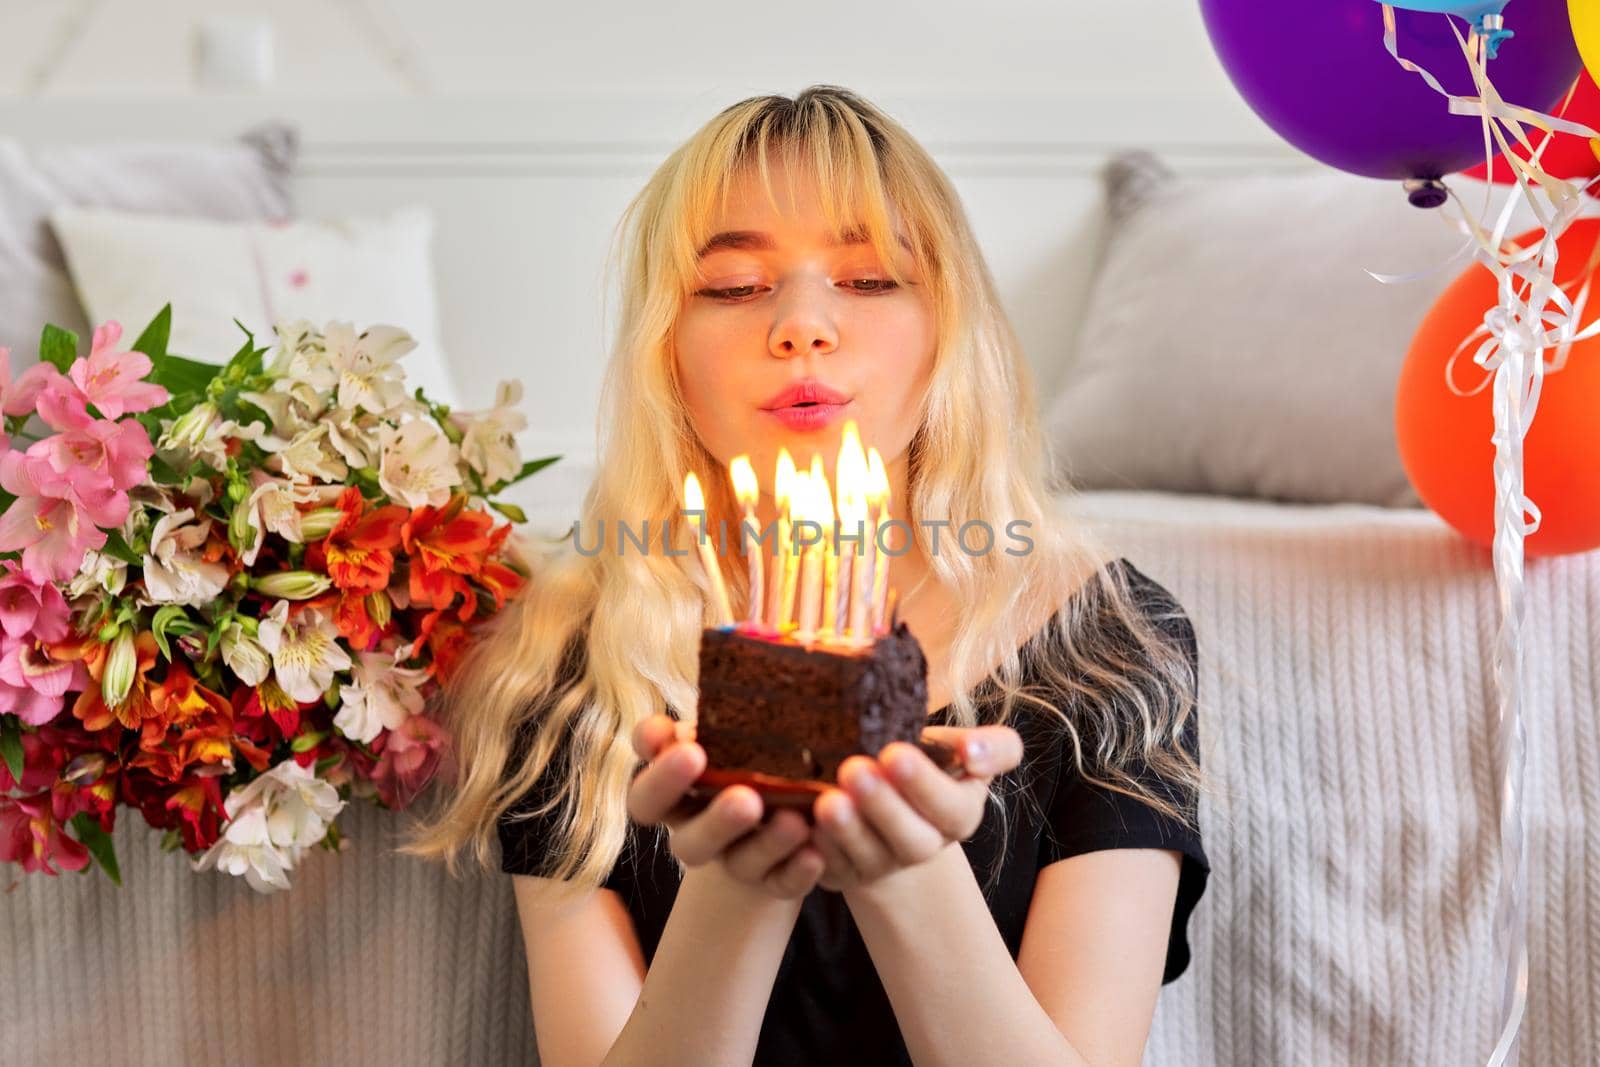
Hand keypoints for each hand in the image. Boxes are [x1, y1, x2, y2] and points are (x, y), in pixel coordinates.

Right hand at [626, 713, 825, 899]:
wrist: (782, 794)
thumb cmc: (740, 744)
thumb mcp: (720, 728)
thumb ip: (703, 721)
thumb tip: (676, 714)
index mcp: (673, 795)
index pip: (646, 797)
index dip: (662, 778)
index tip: (691, 751)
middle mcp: (696, 833)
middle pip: (688, 844)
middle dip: (716, 822)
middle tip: (744, 799)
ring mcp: (735, 860)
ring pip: (738, 863)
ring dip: (765, 845)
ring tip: (794, 821)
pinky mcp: (775, 879)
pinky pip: (783, 883)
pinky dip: (797, 870)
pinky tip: (816, 853)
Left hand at [809, 725, 1023, 892]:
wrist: (886, 790)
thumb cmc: (927, 761)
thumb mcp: (963, 748)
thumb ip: (993, 747)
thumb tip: (973, 753)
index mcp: (958, 815)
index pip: (951, 807)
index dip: (925, 785)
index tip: (895, 752)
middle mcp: (923, 847)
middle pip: (911, 840)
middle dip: (883, 807)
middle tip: (854, 769)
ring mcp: (881, 865)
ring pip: (868, 856)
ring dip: (848, 830)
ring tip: (827, 800)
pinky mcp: (843, 873)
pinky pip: (830, 868)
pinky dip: (820, 848)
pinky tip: (805, 823)